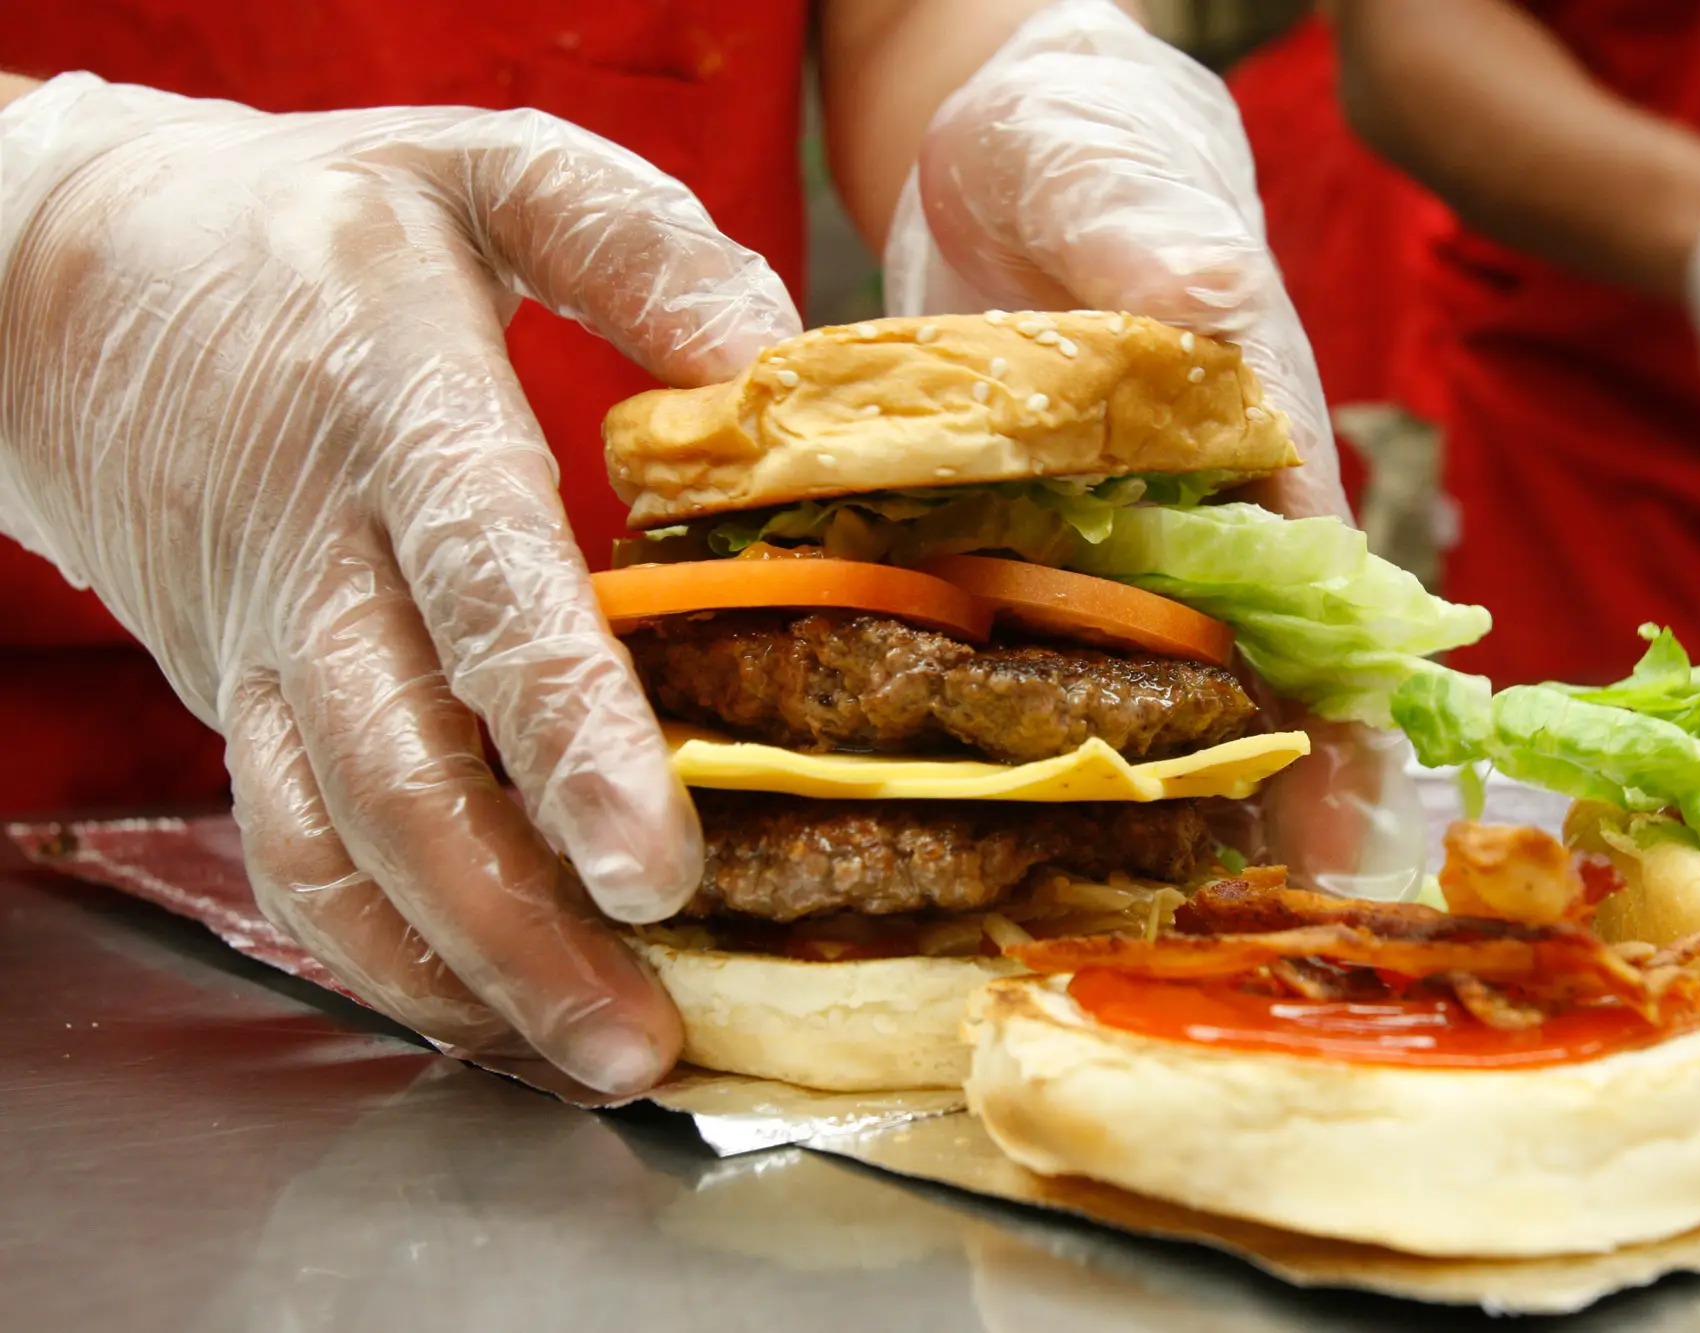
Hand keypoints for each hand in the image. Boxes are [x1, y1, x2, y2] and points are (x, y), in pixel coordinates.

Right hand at [0, 75, 800, 1090]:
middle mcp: (314, 548)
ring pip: (339, 840)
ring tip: (600, 1056)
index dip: (566, 731)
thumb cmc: (319, 220)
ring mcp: (258, 641)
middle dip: (521, 915)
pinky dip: (387, 952)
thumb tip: (772, 361)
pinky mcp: (231, 697)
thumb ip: (635, 244)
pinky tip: (490, 1011)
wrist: (67, 275)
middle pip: (402, 764)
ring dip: (464, 968)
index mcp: (387, 402)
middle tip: (646, 1030)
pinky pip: (295, 850)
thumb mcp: (483, 168)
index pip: (482, 583)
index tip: (658, 862)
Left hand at [883, 0, 1422, 891]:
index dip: (1342, 704)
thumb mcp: (1120, 170)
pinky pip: (1017, 636)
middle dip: (1257, 784)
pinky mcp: (1002, 527)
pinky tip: (1002, 806)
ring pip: (1130, 670)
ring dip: (1145, 779)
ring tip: (1133, 907)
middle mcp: (1189, 498)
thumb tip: (1206, 304)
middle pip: (1239, 660)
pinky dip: (1020, 715)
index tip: (1357, 821)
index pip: (1315, 582)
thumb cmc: (1087, 139)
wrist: (986, 127)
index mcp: (1253, 425)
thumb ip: (1162, 241)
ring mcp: (1093, 524)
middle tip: (1254, 918)